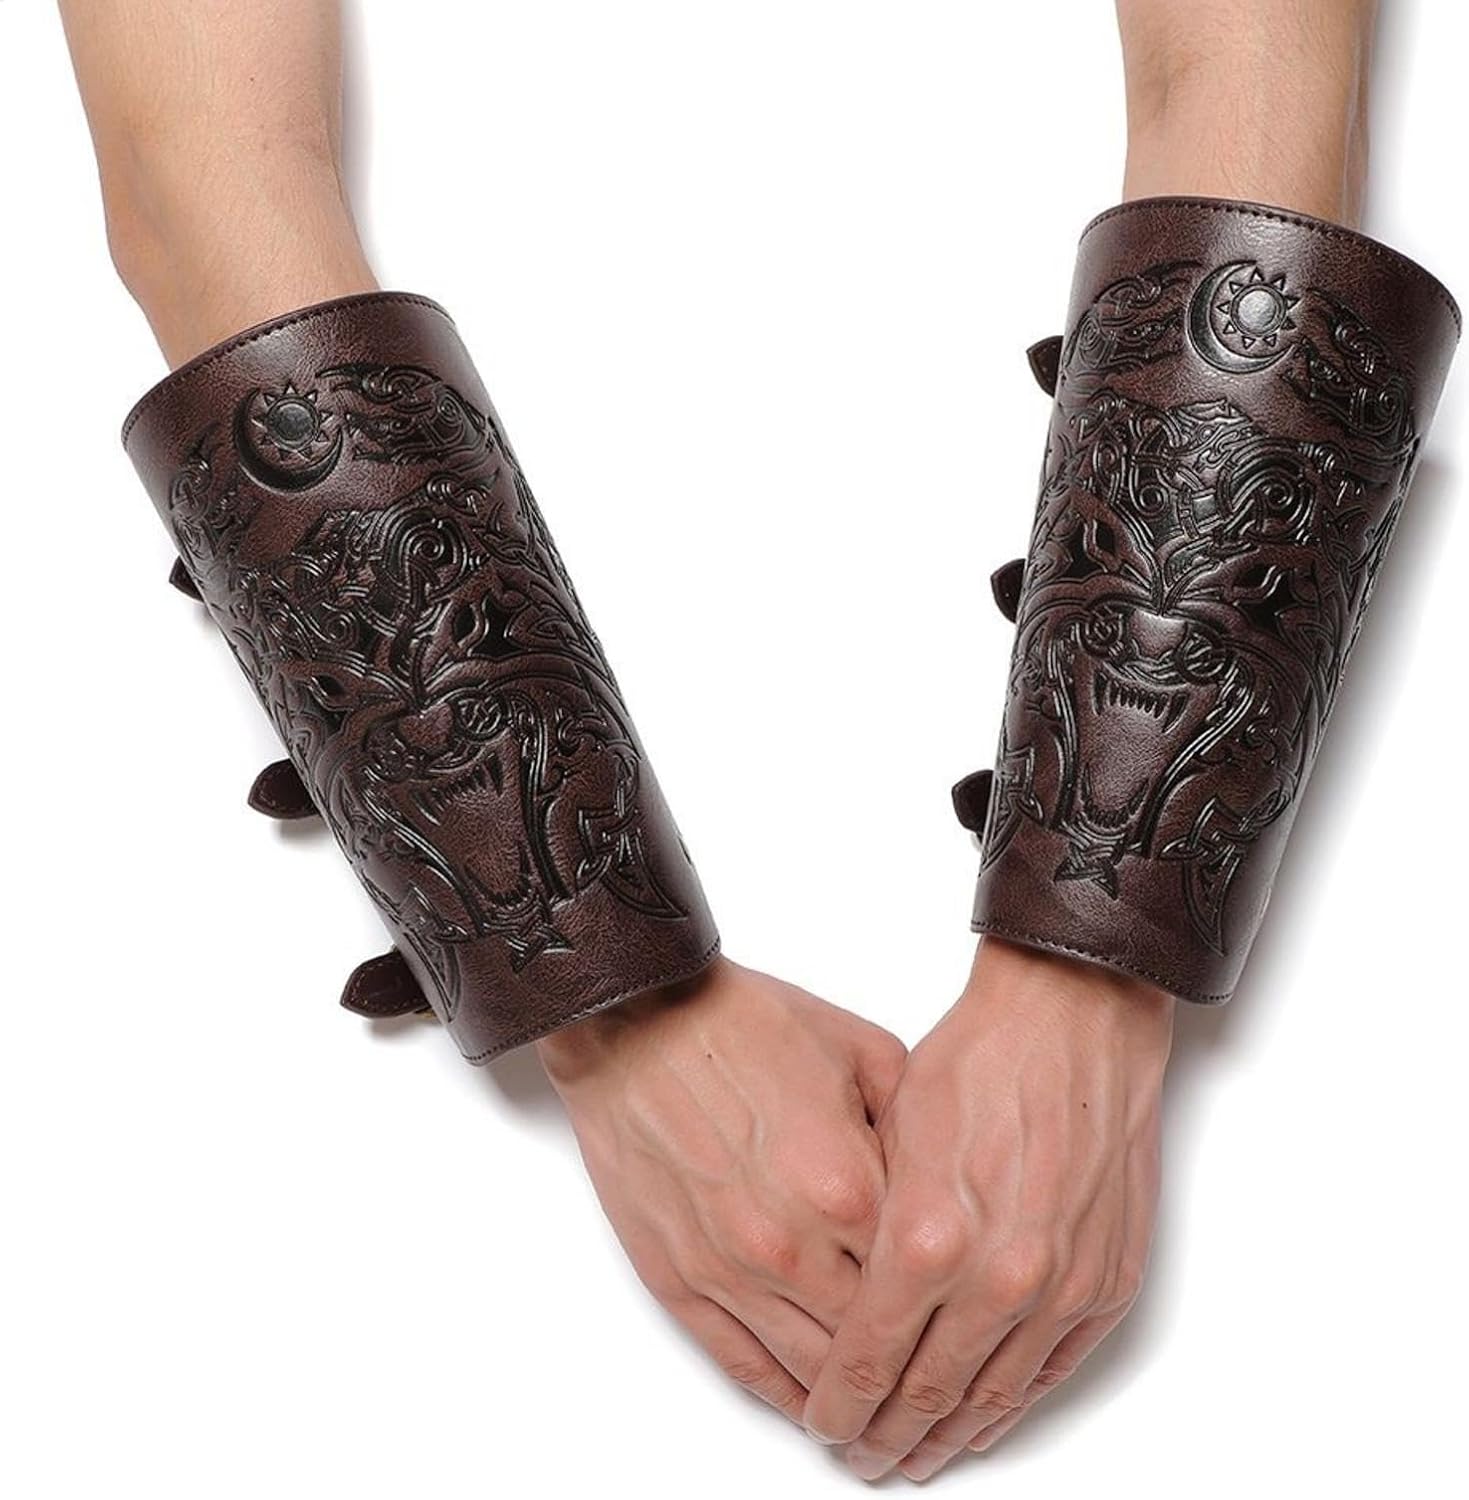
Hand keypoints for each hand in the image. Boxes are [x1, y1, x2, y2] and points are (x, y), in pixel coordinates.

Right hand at [537, 956, 906, 1420]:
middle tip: (936, 1384)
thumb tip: (946, 1179)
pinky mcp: (680, 1281)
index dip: (950, 1306)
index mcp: (849, 1185)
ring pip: (812, 1371)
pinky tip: (813, 1403)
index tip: (970, 1321)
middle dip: (908, 1370)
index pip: (923, 1282)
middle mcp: (794, 1244)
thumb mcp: (862, 1050)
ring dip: (852, 1402)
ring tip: (882, 1412)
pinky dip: (785, 1396)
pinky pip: (744, 1365)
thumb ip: (915, 1124)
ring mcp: (732, 1270)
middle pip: (872, 1342)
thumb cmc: (745, 1025)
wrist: (638, 1021)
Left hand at [803, 937, 1172, 1478]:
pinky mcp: (1105, 1282)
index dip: (838, 1403)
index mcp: (928, 1236)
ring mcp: (1059, 1286)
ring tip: (913, 1456)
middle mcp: (998, 1276)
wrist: (1074, 1021)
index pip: (868, 1357)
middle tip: (858, 1456)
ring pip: (992, 1396)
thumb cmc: (977, 1060)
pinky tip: (982, 1419)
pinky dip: (1011, 1405)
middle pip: (927, 1393)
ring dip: (946, 1436)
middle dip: (884, 1435)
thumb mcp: (890, 1134)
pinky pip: (1050, 1371)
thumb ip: (870, 1227)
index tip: (822, 1423)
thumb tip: (844, 1296)